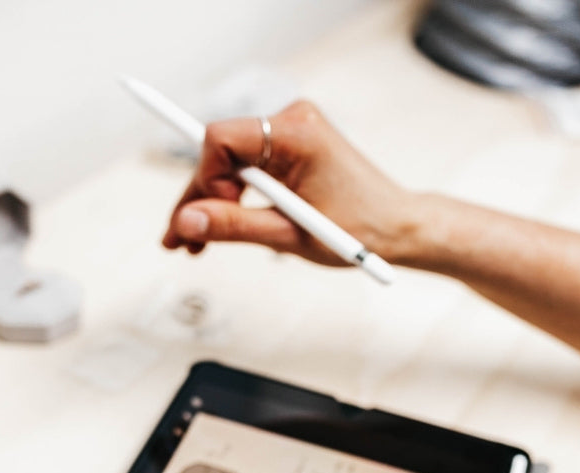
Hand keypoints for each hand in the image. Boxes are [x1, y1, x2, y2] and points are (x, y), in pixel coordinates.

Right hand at [161, 100, 415, 266]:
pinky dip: (234, 197)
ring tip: (194, 244)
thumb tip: (186, 222)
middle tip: (180, 241)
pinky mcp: (293, 148)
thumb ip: (235, 226)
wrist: (398, 228)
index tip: (208, 220)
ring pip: (230, 163)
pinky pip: (249, 167)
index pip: (220, 139)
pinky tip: (219, 226)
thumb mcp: (291, 236)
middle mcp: (293, 121)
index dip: (205, 181)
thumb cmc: (359, 230)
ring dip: (212, 202)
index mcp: (296, 134)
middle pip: (220, 153)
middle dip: (199, 199)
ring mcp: (293, 132)